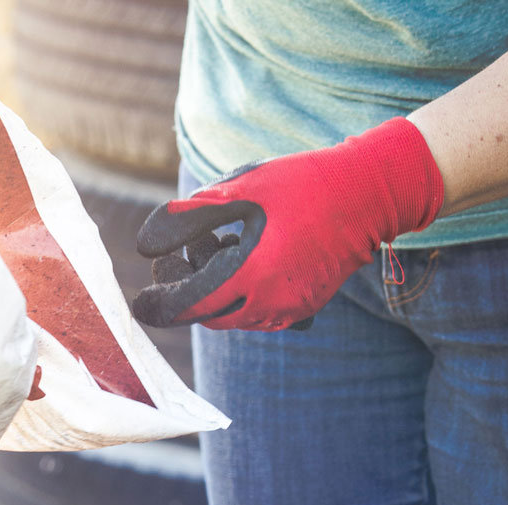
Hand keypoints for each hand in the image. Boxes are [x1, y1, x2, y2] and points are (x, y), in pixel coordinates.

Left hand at [131, 118, 444, 331]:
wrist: (368, 194)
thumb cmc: (302, 186)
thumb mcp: (239, 192)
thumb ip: (188, 219)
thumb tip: (142, 245)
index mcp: (251, 278)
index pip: (188, 307)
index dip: (159, 306)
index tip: (139, 302)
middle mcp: (271, 306)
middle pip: (209, 315)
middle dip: (188, 291)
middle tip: (178, 257)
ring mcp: (290, 311)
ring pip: (234, 315)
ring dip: (217, 289)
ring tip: (220, 244)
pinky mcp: (304, 308)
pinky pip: (259, 312)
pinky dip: (243, 292)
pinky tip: (248, 255)